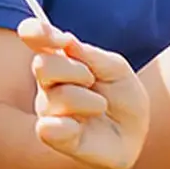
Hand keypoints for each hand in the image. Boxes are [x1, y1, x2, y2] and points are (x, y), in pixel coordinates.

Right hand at [20, 19, 146, 168]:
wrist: (134, 135)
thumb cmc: (122, 97)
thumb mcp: (117, 70)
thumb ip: (91, 55)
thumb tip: (66, 42)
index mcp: (60, 58)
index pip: (35, 37)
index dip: (36, 32)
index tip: (51, 37)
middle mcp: (48, 82)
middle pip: (43, 65)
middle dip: (72, 68)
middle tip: (91, 79)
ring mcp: (49, 110)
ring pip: (57, 96)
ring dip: (87, 100)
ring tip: (100, 108)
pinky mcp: (56, 137)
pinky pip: (48, 130)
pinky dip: (61, 127)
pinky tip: (73, 127)